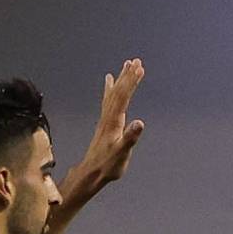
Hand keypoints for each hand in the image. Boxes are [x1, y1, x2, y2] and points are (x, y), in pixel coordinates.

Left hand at [62, 59, 146, 201]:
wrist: (92, 172)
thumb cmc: (108, 165)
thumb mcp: (121, 153)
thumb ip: (130, 138)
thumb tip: (140, 122)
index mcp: (113, 121)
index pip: (123, 97)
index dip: (131, 82)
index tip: (140, 68)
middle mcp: (108, 116)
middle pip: (118, 91)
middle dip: (127, 76)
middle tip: (136, 61)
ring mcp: (106, 119)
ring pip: (113, 93)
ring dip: (121, 79)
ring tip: (126, 65)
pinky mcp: (106, 123)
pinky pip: (109, 100)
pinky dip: (110, 88)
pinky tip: (110, 82)